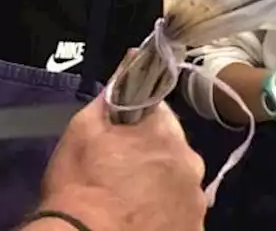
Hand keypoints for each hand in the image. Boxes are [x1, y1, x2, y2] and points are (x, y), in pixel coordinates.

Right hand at [38, 99, 205, 230]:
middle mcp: (191, 166)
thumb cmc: (80, 186)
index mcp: (166, 133)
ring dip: (161, 188)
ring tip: (132, 203)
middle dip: (153, 157)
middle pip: (174, 152)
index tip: (123, 137)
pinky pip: (181, 217)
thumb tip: (132, 60)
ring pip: (179, 186)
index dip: (140, 123)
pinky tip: (142, 223)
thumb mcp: (83, 131)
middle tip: (122, 173)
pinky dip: (166, 217)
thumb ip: (112, 96)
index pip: (159, 113)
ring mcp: (195, 204)